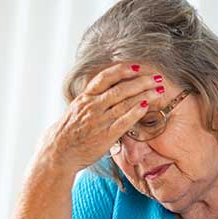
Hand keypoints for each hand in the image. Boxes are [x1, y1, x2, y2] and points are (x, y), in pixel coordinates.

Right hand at [37, 63, 165, 172]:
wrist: (59, 152)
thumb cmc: (70, 132)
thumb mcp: (78, 109)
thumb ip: (93, 100)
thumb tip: (106, 90)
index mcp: (86, 98)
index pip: (105, 78)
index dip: (122, 70)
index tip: (137, 66)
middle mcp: (93, 106)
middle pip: (120, 88)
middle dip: (141, 81)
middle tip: (157, 77)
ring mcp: (99, 120)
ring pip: (124, 103)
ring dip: (143, 94)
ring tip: (158, 90)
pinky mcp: (106, 135)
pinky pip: (123, 121)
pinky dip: (135, 113)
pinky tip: (146, 106)